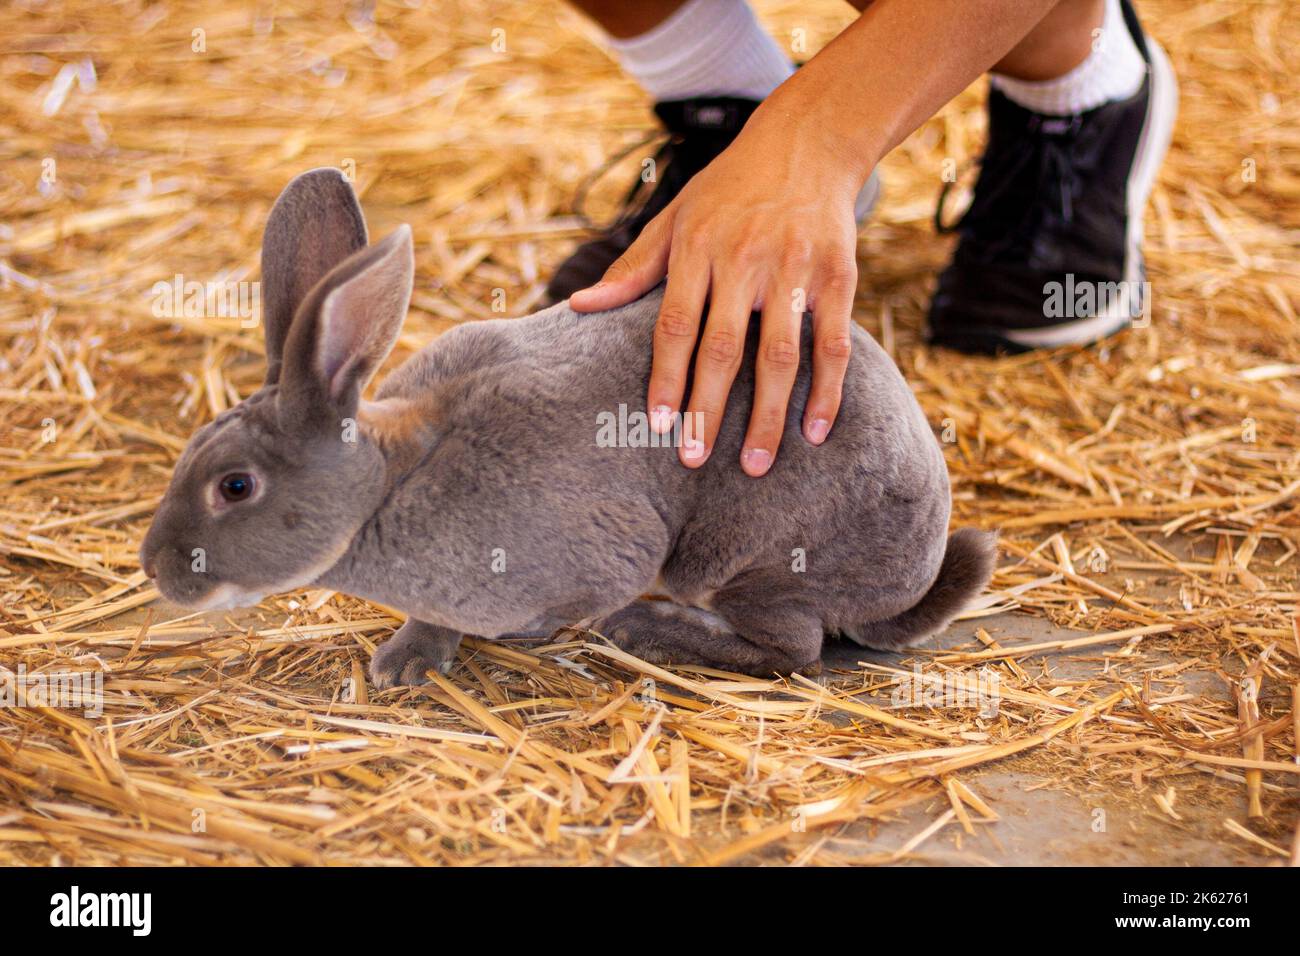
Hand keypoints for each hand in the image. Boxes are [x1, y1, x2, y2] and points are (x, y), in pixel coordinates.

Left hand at [569, 93, 866, 476]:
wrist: (808, 142)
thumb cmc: (730, 188)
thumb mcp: (676, 217)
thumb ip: (633, 269)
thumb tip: (579, 306)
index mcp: (698, 247)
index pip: (675, 324)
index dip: (665, 377)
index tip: (657, 423)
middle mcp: (745, 259)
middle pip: (723, 348)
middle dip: (707, 409)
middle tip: (692, 458)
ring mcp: (795, 269)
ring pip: (780, 356)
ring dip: (767, 416)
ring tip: (753, 465)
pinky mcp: (838, 276)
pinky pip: (832, 344)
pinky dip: (826, 392)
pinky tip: (813, 433)